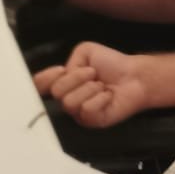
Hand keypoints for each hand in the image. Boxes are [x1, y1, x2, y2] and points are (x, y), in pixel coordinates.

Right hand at [34, 42, 149, 128]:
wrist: (134, 76)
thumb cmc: (112, 64)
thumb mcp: (86, 52)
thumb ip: (70, 61)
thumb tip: (66, 76)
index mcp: (64, 82)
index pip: (39, 86)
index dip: (45, 79)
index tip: (61, 69)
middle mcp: (68, 98)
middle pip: (56, 93)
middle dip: (76, 78)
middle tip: (93, 74)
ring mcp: (79, 113)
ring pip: (70, 102)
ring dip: (89, 88)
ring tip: (102, 86)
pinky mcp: (92, 121)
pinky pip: (87, 110)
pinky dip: (100, 99)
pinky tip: (108, 96)